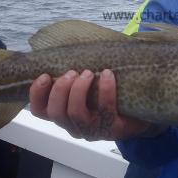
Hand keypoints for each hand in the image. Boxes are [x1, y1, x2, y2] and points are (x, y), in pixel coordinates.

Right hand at [29, 68, 156, 140]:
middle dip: (60, 89)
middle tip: (71, 72)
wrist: (140, 114)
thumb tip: (64, 47)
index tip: (44, 75)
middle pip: (56, 113)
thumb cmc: (108, 96)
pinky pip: (105, 109)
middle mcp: (74, 126)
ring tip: (87, 73)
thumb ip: (73, 75)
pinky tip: (108, 75)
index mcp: (64, 115)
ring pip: (76, 114)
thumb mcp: (87, 87)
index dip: (37, 94)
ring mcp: (93, 130)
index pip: (39, 111)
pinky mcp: (112, 129)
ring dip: (79, 90)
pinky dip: (105, 90)